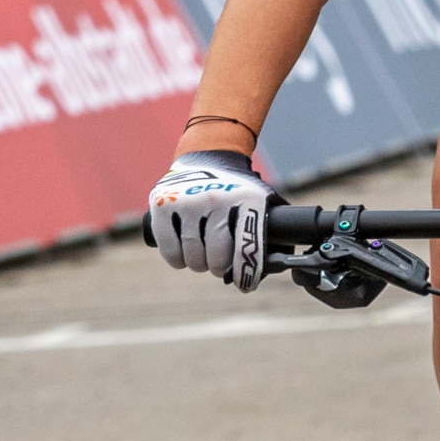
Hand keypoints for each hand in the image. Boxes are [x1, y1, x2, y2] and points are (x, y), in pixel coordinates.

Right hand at [145, 150, 271, 289]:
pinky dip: (176, 259)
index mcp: (246, 199)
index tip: (244, 285)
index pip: (247, 249)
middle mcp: (216, 198)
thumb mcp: (260, 200)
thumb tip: (277, 266)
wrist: (207, 155)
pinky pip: (169, 249)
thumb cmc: (237, 189)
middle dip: (219, 268)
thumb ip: (269, 231)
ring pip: (192, 257)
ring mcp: (186, 200)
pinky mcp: (162, 203)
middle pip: (216, 257)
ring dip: (198, 265)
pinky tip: (183, 257)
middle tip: (219, 265)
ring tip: (202, 258)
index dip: (246, 274)